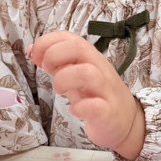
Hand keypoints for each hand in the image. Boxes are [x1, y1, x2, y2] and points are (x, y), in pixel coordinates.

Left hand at [29, 31, 144, 159]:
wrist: (127, 123)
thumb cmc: (98, 96)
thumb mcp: (76, 75)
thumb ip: (57, 63)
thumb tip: (33, 51)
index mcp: (90, 59)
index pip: (71, 38)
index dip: (48, 42)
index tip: (35, 55)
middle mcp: (100, 70)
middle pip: (80, 48)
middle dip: (54, 55)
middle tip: (45, 69)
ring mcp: (106, 91)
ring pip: (87, 73)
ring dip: (64, 79)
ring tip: (58, 90)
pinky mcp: (109, 114)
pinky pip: (96, 107)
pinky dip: (80, 108)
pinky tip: (74, 110)